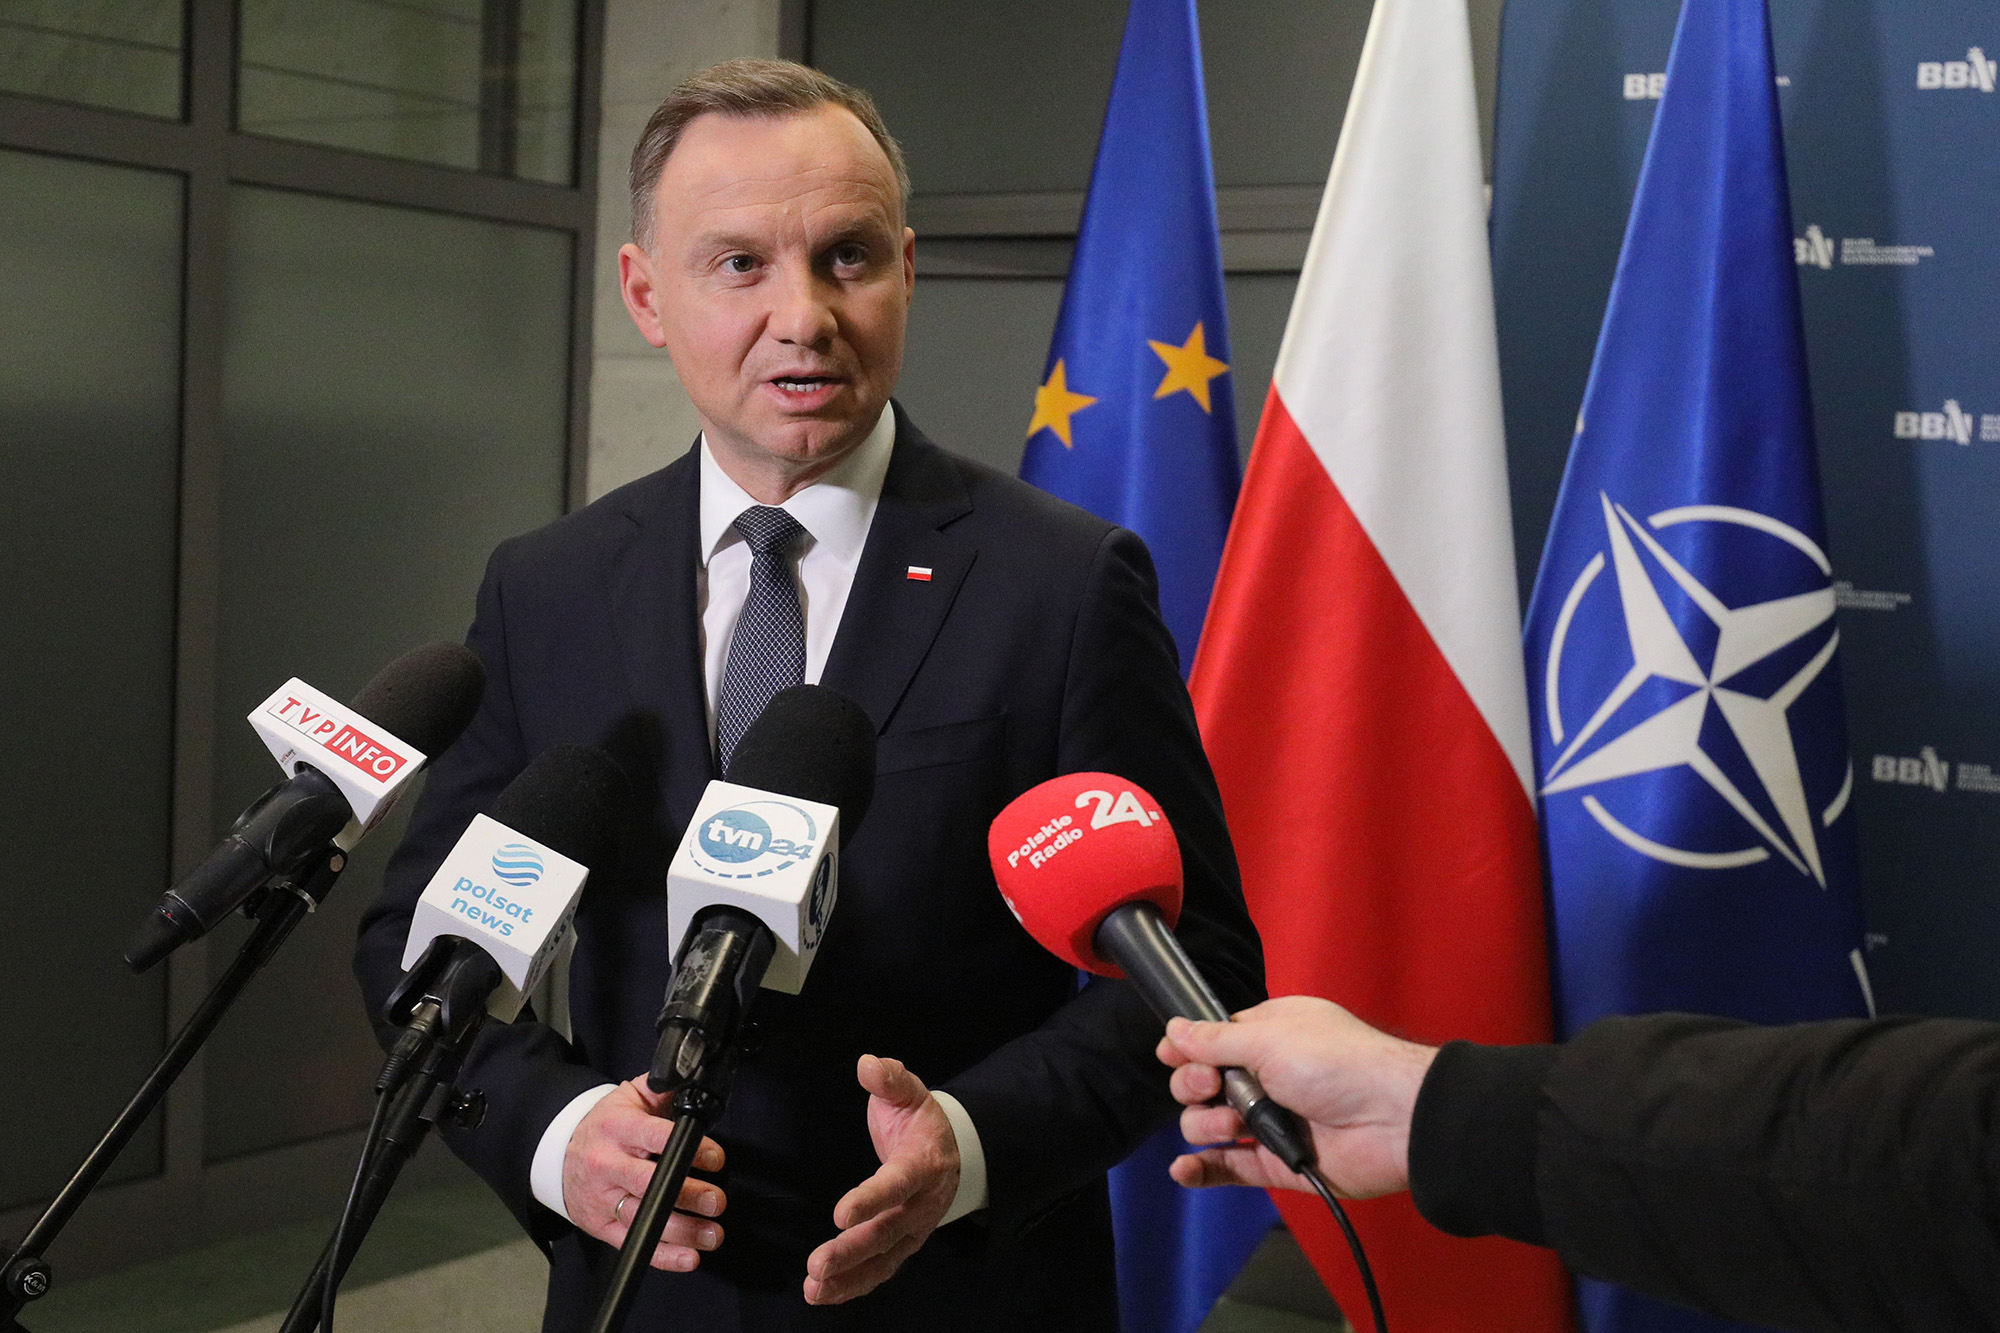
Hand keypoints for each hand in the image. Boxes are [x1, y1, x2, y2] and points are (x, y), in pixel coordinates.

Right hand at [562, 1077, 727, 1270]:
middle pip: (649, 1183)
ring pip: (643, 1218)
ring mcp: (602, 1198)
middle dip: (687, 1194)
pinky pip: (632, 1243)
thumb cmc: (605, 1126)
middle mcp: (607, 1164)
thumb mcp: (629, 1097)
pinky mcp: (600, 1225)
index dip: (688, 1148)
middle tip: (717, 1201)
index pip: (656, 1137)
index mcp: (616, 1129)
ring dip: (682, 1230)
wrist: (558, 1152)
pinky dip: (662, 1256)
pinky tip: (689, 1257)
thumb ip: (661, 1088)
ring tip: (713, 1233)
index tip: (716, 1157)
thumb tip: (693, 1081)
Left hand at [803, 1055, 959, 1304]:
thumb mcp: (909, 1092)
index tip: (840, 1214)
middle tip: (818, 1264)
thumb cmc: (920, 1122)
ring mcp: (914, 1230)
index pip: (898, 1184)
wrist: (951, 1152)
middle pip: (888, 1231)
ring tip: (814, 1288)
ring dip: (849, 1278)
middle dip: (852, 1250)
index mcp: (924, 1163)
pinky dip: (853, 1286)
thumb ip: (890, 1080)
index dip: (871, 1199)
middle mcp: (922, 1204)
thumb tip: (867, 1065)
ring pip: (884, 1260)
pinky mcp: (903, 1246)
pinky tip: (823, 1294)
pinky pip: (880, 1270)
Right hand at [1155, 996, 1435, 1198]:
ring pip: (1208, 1125)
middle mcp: (1266, 1075)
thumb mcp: (1270, 1038)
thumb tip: (1174, 1029)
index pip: (1212, 1041)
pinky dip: (1201, 1170)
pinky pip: (1228, 1168)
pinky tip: (1183, 1169)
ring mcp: (1268, 1120)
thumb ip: (1215, 1040)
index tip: (1171, 1054)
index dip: (1188, 1049)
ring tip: (1231, 1124)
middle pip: (1202, 1083)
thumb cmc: (1336, 1062)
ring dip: (1205, 1125)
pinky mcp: (1274, 1162)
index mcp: (1269, 1034)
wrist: (1392, 1119)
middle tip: (1210, 1087)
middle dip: (1193, 1085)